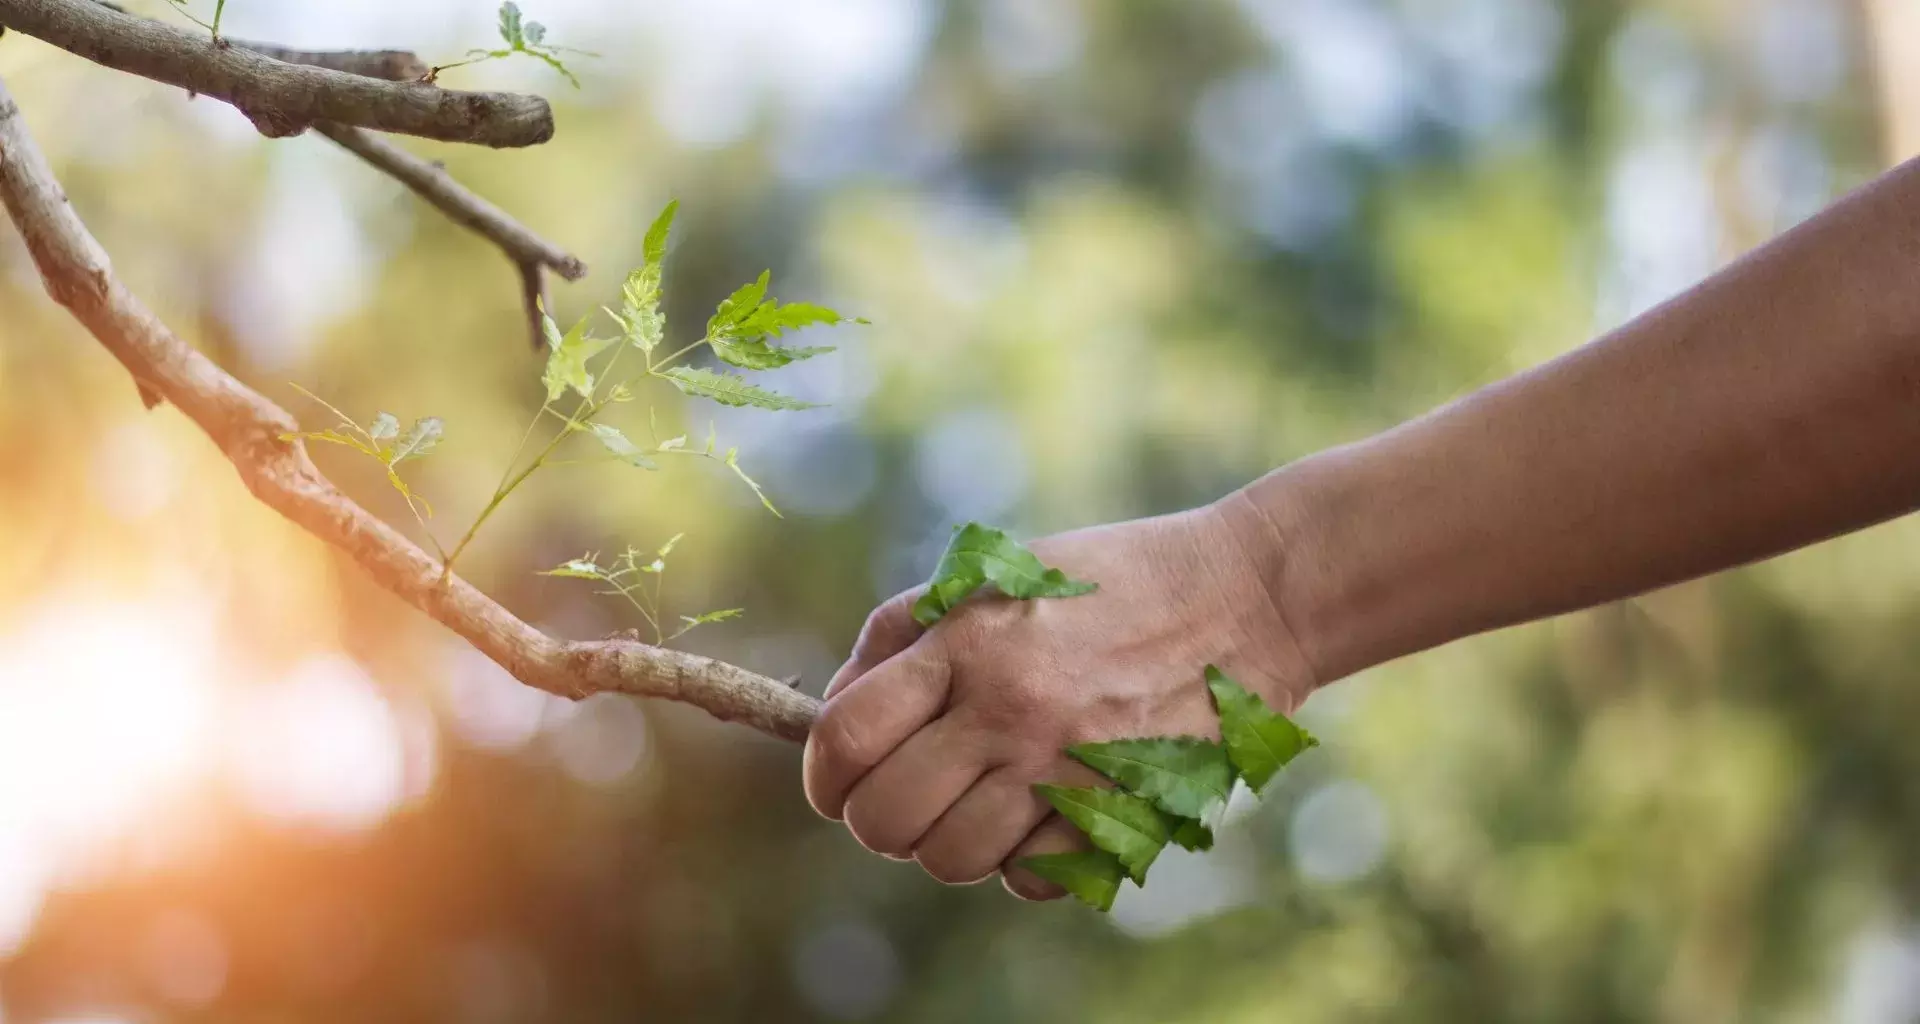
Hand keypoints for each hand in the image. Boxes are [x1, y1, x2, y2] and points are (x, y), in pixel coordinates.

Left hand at [802, 495, 1313, 899]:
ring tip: (979, 801)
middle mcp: (1010, 709)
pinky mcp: (1121, 812)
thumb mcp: (996, 574)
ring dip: (948, 842)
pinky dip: (1021, 859)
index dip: (822, 776)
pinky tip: (1042, 812)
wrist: (1246, 598)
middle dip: (878, 819)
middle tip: (906, 797)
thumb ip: (904, 634)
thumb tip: (832, 709)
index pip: (845, 739)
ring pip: (950, 860)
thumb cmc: (1107, 581)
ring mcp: (1067, 769)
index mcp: (968, 643)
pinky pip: (1028, 878)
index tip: (836, 782)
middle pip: (886, 818)